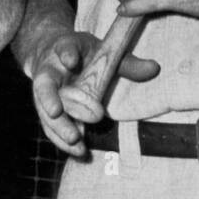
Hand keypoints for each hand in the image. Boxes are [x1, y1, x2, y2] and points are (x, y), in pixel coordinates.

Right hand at [31, 31, 158, 154]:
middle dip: (50, 99)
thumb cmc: (83, 54)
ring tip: (75, 141)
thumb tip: (154, 68)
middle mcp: (49, 70)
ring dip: (58, 127)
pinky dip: (61, 140)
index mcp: (65, 48)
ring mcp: (44, 92)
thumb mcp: (104, 52)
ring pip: (44, 110)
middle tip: (59, 112)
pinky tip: (78, 151)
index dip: (67, 54)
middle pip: (44, 85)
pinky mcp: (45, 110)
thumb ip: (127, 62)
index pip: (65, 48)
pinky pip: (50, 126)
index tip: (71, 61)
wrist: (51, 55)